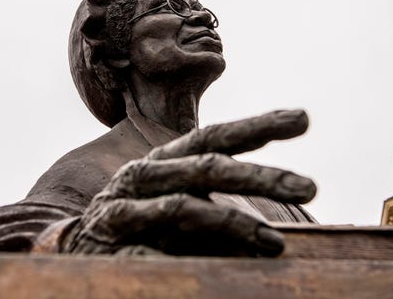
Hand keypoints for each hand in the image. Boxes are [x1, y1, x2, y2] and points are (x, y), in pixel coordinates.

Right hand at [60, 110, 315, 256]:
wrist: (82, 242)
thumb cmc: (144, 223)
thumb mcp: (182, 207)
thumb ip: (219, 213)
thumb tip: (276, 238)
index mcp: (166, 159)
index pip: (214, 136)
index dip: (257, 125)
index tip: (303, 118)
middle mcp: (146, 173)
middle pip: (207, 166)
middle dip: (259, 175)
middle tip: (310, 187)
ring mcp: (125, 204)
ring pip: (182, 206)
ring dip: (231, 223)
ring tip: (274, 243)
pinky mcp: (110, 238)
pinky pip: (147, 250)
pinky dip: (180, 260)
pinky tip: (216, 274)